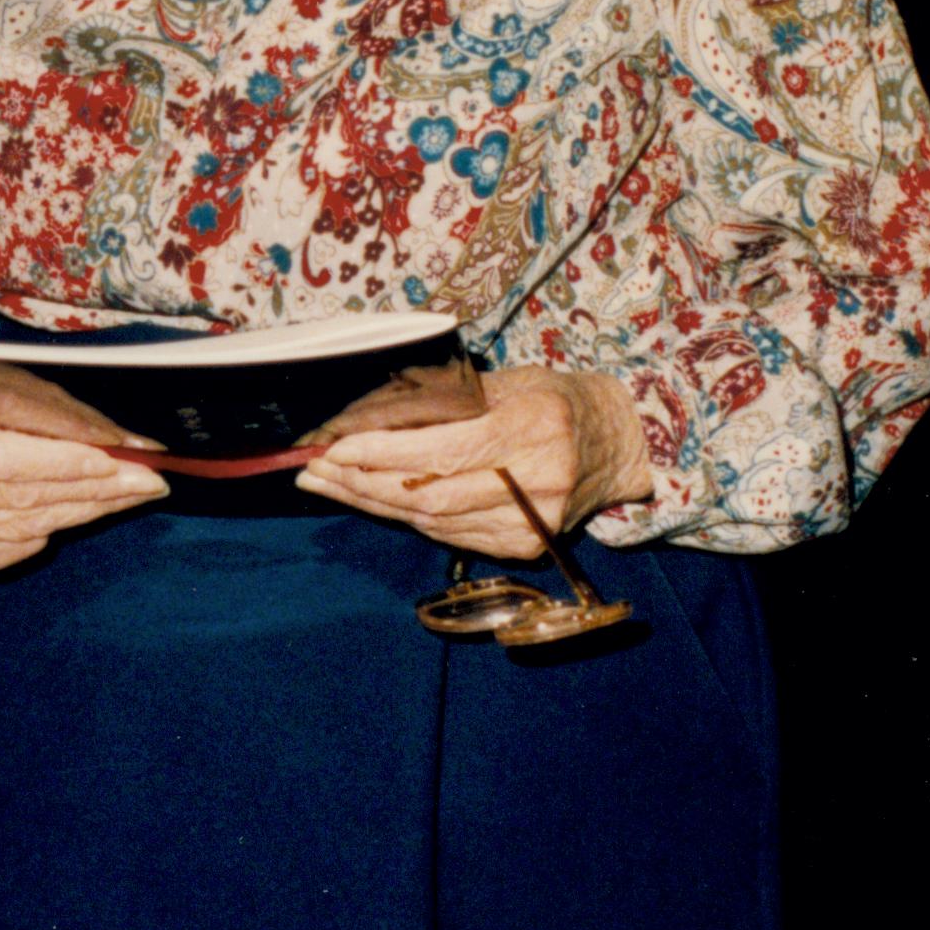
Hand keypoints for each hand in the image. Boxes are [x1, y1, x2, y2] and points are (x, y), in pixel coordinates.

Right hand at [0, 358, 171, 576]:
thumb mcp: (3, 383)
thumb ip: (61, 414)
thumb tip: (125, 443)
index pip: (3, 461)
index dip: (63, 464)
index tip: (120, 462)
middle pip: (22, 498)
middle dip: (96, 489)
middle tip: (150, 481)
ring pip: (25, 528)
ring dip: (85, 511)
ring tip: (129, 494)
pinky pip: (10, 551)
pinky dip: (48, 531)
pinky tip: (72, 511)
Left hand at [294, 365, 653, 555]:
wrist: (617, 443)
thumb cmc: (553, 400)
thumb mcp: (506, 382)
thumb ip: (444, 401)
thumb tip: (364, 416)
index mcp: (531, 428)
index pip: (438, 452)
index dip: (377, 454)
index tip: (330, 448)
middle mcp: (537, 481)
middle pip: (427, 494)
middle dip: (359, 484)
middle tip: (312, 471)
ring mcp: (534, 523)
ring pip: (432, 521)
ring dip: (372, 504)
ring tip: (329, 485)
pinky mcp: (527, 547)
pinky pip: (450, 535)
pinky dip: (407, 517)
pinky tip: (374, 500)